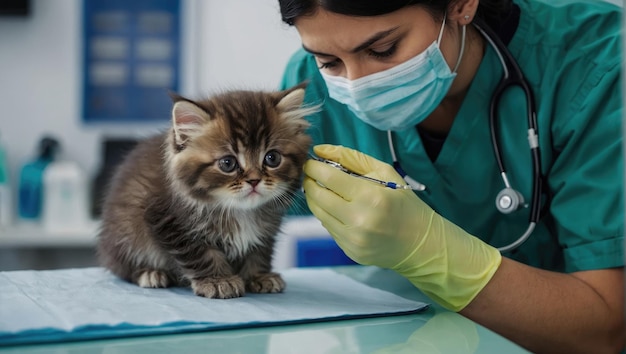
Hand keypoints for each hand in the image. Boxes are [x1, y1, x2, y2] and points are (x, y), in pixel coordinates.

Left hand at [303, 145, 501, 310]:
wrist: (421, 244)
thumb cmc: (404, 203)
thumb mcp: (385, 173)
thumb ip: (351, 158)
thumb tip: (320, 150)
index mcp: (371, 197)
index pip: (329, 178)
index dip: (314, 168)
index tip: (310, 162)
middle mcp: (359, 220)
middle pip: (318, 197)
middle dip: (309, 182)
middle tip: (310, 174)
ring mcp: (353, 239)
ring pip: (319, 214)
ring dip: (315, 198)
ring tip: (320, 189)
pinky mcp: (350, 251)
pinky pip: (328, 228)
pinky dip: (327, 215)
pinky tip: (336, 208)